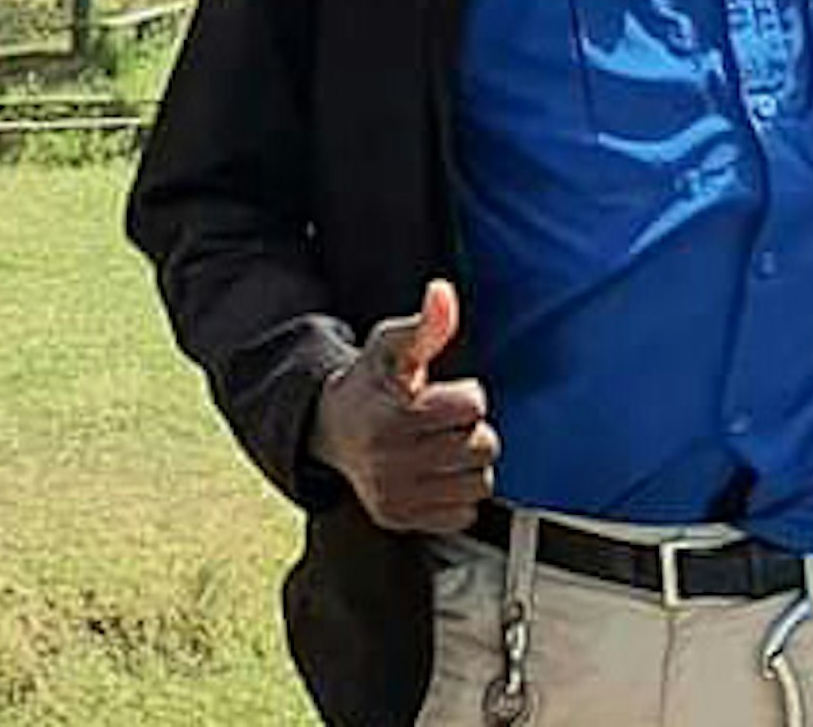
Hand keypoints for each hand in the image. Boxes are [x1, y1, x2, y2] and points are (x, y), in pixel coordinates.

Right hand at [311, 277, 498, 534]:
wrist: (332, 429)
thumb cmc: (373, 380)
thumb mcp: (393, 344)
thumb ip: (426, 324)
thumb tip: (442, 292)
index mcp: (394, 417)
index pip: (473, 407)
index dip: (468, 395)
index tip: (446, 393)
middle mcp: (391, 464)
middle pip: (480, 447)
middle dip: (472, 429)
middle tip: (446, 422)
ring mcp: (394, 498)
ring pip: (478, 483)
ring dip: (470, 464)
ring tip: (445, 446)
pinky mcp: (399, 521)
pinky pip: (462, 515)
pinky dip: (459, 495)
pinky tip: (439, 474)